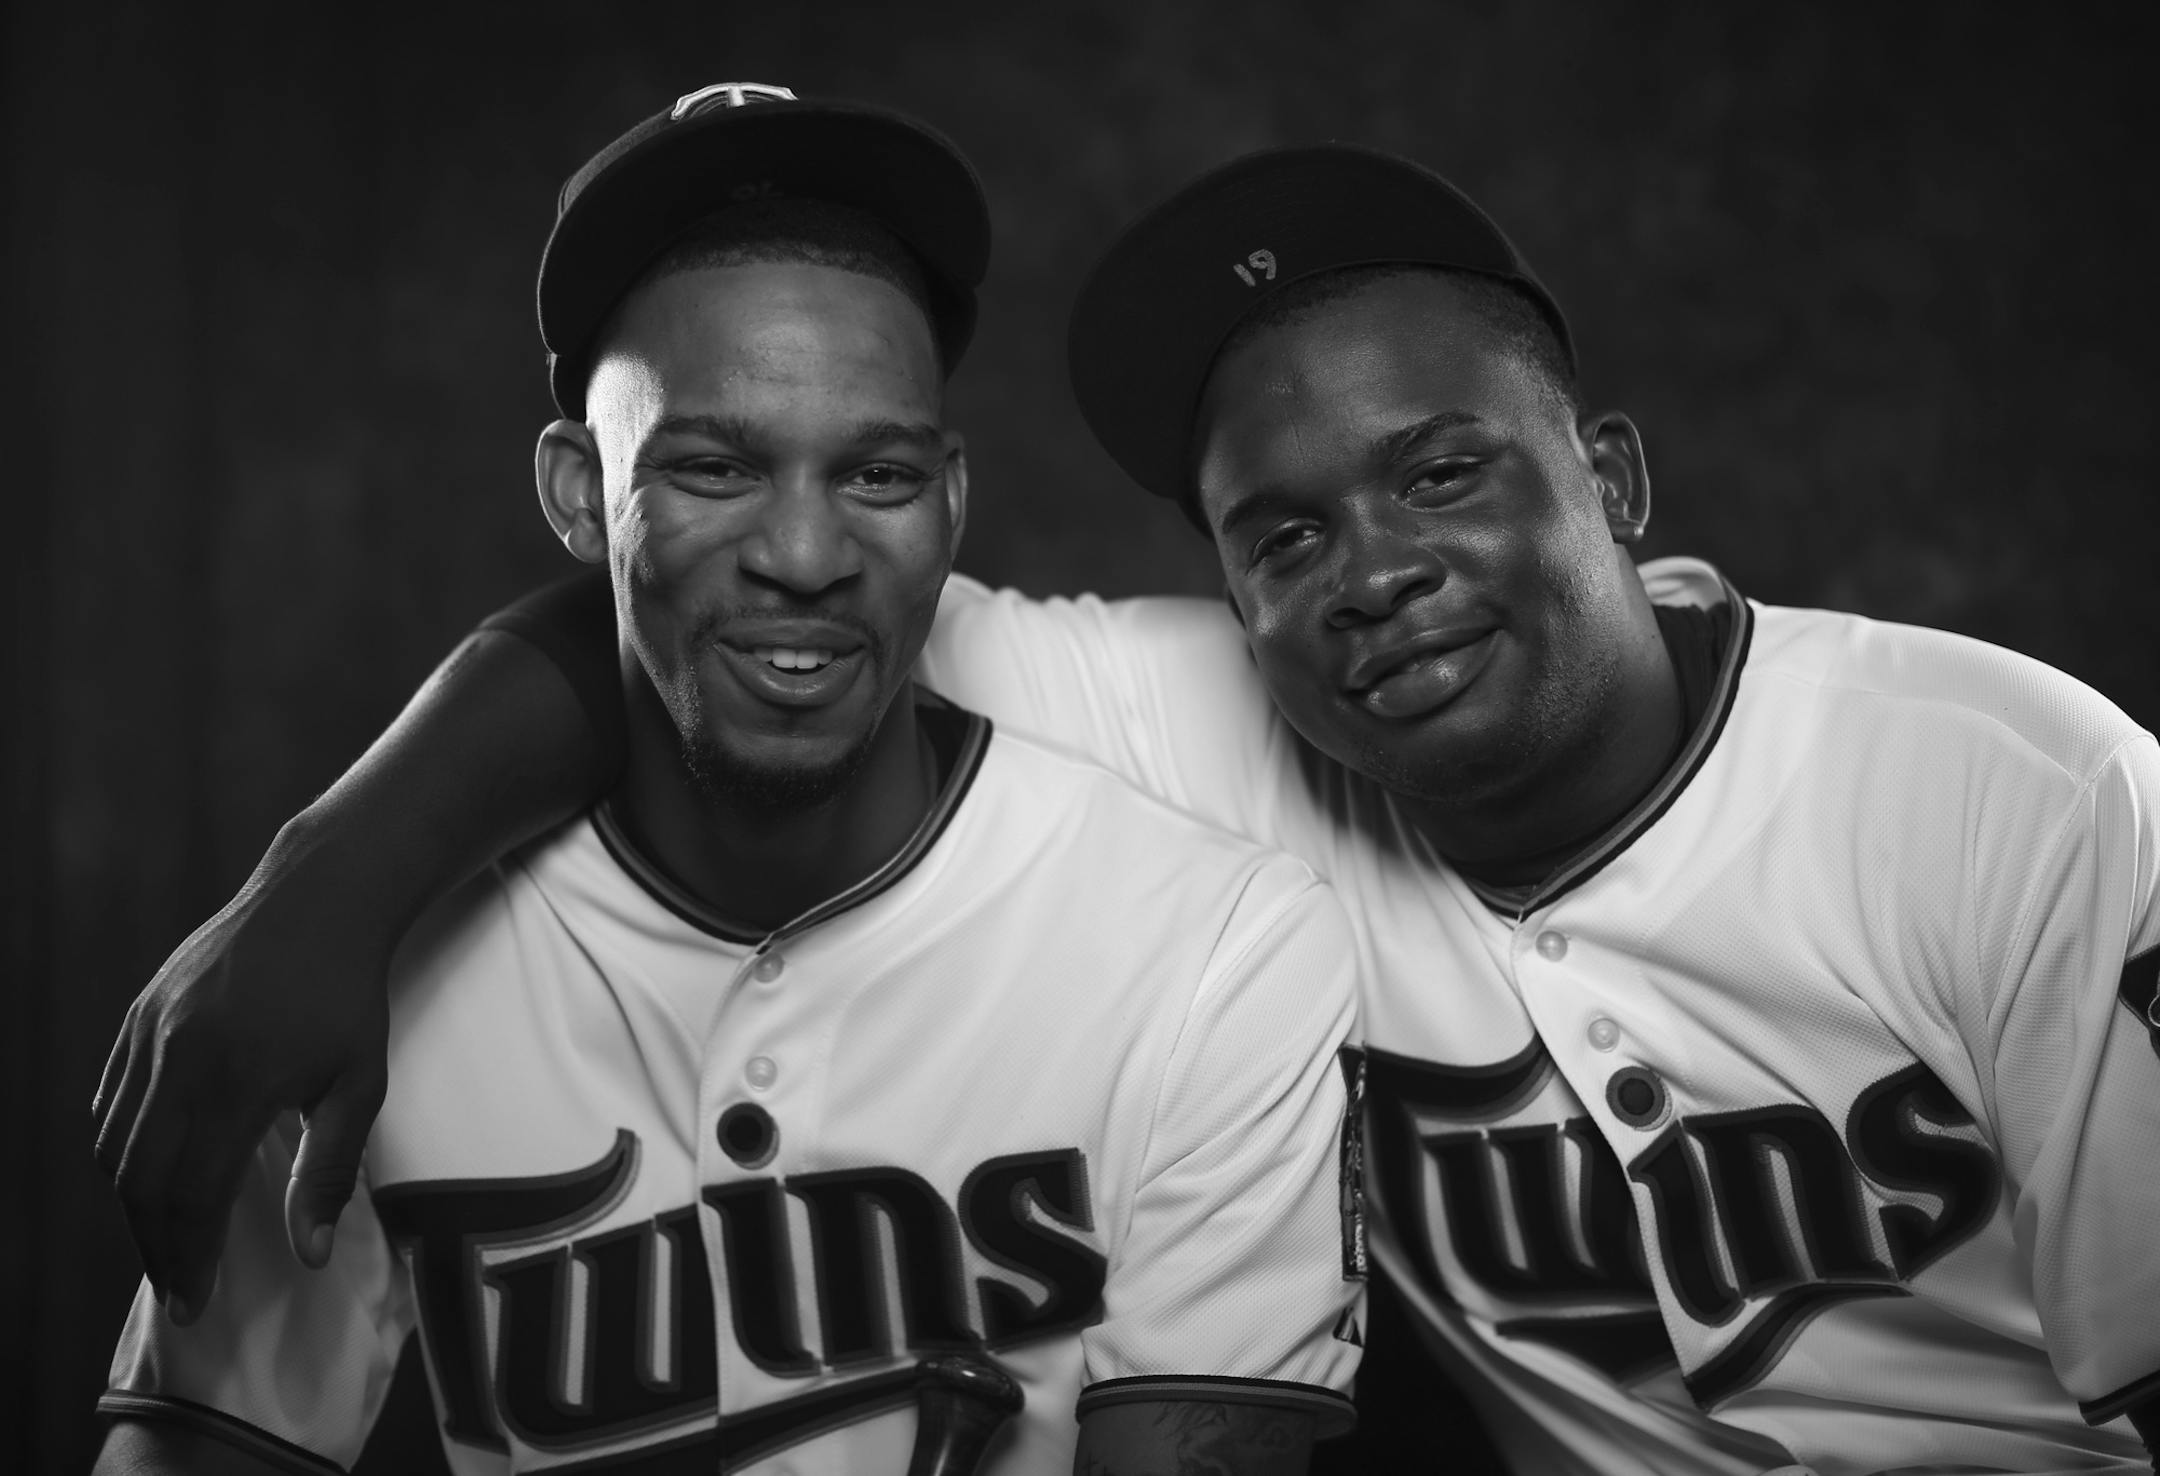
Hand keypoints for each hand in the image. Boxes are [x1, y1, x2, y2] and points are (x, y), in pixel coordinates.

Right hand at [91, 817, 393, 1323]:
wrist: (318, 900)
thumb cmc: (350, 997)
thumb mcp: (359, 1083)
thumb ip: (329, 1171)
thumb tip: (309, 1255)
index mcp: (236, 1079)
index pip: (190, 1194)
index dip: (188, 1256)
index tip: (195, 1302)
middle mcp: (179, 1058)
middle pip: (139, 1180)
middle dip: (154, 1244)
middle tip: (178, 1287)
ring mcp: (148, 1033)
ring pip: (113, 1143)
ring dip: (133, 1203)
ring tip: (166, 1240)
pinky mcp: (137, 1016)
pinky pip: (111, 1101)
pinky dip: (118, 1149)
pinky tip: (148, 1176)